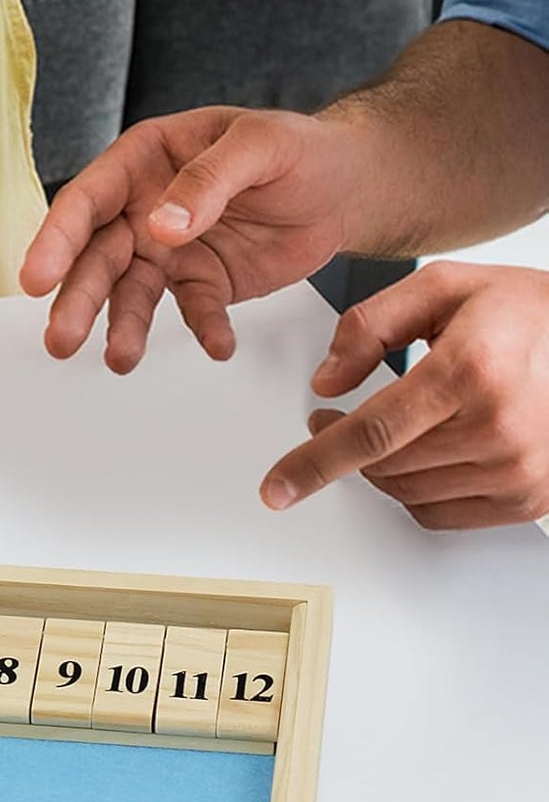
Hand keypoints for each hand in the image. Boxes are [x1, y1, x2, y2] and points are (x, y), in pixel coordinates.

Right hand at [19, 107, 355, 370]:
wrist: (348, 185)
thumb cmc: (300, 148)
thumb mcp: (260, 145)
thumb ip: (208, 181)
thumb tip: (161, 225)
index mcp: (145, 160)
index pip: (88, 199)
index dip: (57, 238)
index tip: (37, 277)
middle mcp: (143, 208)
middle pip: (97, 256)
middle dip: (77, 299)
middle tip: (62, 337)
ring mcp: (168, 250)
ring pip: (131, 293)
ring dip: (123, 327)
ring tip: (121, 359)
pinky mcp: (201, 283)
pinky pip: (193, 311)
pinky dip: (203, 330)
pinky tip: (217, 344)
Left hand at [261, 262, 548, 529]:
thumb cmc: (525, 312)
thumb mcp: (442, 286)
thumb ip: (369, 325)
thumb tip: (326, 381)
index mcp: (471, 372)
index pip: (373, 433)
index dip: (315, 463)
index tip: (278, 487)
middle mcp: (500, 428)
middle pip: (383, 466)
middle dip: (341, 448)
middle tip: (334, 417)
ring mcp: (520, 470)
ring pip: (405, 494)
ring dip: (379, 468)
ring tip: (395, 425)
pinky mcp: (529, 497)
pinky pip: (439, 515)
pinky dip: (414, 491)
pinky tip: (425, 453)